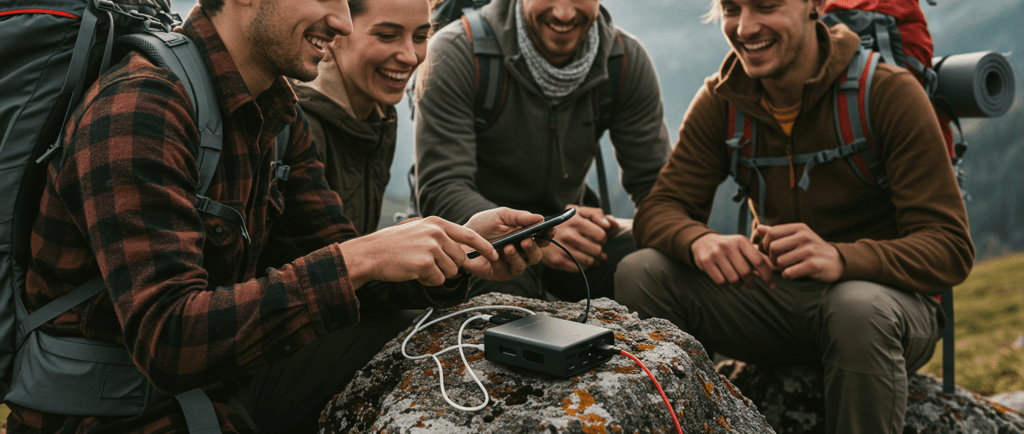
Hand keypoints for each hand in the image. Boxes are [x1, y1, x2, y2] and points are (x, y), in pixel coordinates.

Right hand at [338, 216, 497, 288]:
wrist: (370, 254)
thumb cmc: (392, 245)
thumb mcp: (418, 229)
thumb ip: (440, 235)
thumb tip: (461, 248)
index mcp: (436, 223)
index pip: (469, 234)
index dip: (484, 246)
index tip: (495, 254)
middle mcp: (436, 233)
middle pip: (461, 259)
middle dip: (449, 266)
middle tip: (428, 264)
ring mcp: (431, 248)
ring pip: (451, 272)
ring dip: (437, 275)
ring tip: (418, 266)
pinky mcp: (425, 264)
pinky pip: (439, 280)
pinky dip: (428, 281)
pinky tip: (414, 273)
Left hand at [462, 207, 548, 280]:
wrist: (459, 238)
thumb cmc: (481, 226)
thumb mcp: (500, 216)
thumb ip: (519, 217)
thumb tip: (540, 218)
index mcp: (524, 236)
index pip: (542, 238)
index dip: (548, 235)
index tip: (549, 229)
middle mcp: (520, 252)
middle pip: (536, 255)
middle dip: (533, 248)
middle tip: (525, 241)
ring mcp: (510, 264)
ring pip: (522, 266)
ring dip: (517, 257)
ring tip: (508, 247)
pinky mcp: (498, 274)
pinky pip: (505, 271)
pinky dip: (500, 263)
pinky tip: (494, 255)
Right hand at [541, 205, 616, 271]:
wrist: (538, 233)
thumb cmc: (565, 222)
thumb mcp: (578, 212)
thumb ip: (596, 214)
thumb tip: (609, 225)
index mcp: (576, 222)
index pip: (601, 236)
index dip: (603, 238)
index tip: (598, 238)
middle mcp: (569, 236)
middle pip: (597, 250)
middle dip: (599, 250)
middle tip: (595, 248)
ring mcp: (563, 250)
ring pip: (590, 261)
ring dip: (594, 260)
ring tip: (591, 256)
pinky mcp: (558, 261)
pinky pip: (579, 269)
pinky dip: (582, 266)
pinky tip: (580, 260)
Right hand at [690, 232, 775, 288]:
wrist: (702, 242)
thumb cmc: (729, 248)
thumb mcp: (744, 248)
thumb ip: (759, 257)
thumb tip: (777, 268)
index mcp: (741, 241)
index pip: (758, 261)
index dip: (767, 275)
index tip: (772, 286)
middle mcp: (728, 245)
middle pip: (746, 273)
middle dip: (751, 283)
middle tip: (751, 285)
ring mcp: (715, 253)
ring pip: (733, 279)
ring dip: (738, 285)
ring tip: (737, 281)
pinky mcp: (705, 261)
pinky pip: (721, 281)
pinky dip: (725, 284)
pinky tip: (725, 278)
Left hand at [758, 223, 843, 281]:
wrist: (837, 262)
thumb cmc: (812, 249)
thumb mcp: (797, 237)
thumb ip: (778, 233)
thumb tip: (759, 228)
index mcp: (799, 228)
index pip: (771, 233)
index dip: (766, 244)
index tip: (771, 250)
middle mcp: (804, 237)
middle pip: (773, 248)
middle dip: (772, 258)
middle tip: (779, 262)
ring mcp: (809, 251)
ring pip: (779, 262)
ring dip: (781, 268)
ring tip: (789, 267)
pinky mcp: (813, 265)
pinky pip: (788, 273)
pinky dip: (788, 275)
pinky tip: (795, 273)